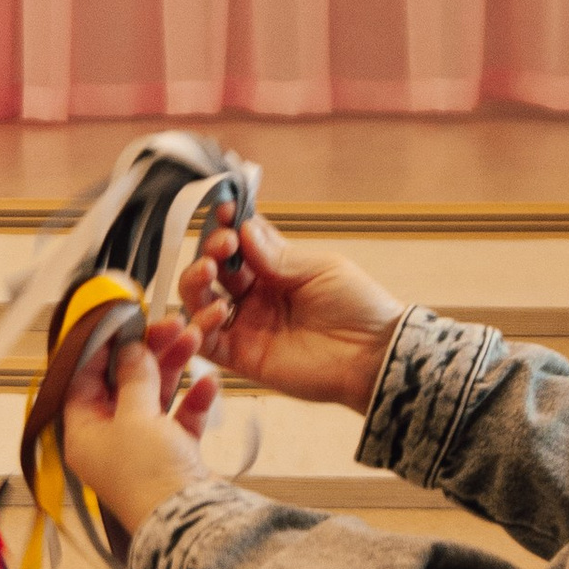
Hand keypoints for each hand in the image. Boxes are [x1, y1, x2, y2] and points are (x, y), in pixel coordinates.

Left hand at [57, 327, 205, 540]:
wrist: (187, 521)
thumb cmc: (147, 480)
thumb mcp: (134, 417)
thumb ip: (134, 378)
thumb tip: (130, 351)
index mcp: (83, 432)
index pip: (85, 379)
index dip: (104, 348)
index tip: (122, 322)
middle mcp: (109, 440)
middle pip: (125, 383)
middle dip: (150, 352)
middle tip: (169, 325)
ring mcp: (142, 447)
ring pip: (156, 396)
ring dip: (174, 368)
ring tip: (193, 339)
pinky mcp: (172, 455)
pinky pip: (180, 418)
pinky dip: (194, 399)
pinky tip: (207, 382)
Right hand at [150, 215, 402, 414]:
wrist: (373, 355)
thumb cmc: (358, 306)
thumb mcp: (320, 269)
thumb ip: (277, 254)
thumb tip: (243, 227)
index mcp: (276, 269)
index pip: (240, 242)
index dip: (227, 226)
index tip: (224, 211)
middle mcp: (256, 295)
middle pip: (215, 268)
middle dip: (211, 249)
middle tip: (223, 244)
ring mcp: (247, 325)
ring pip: (201, 301)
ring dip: (195, 281)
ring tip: (208, 271)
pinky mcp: (242, 357)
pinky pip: (208, 341)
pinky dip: (199, 324)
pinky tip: (215, 310)